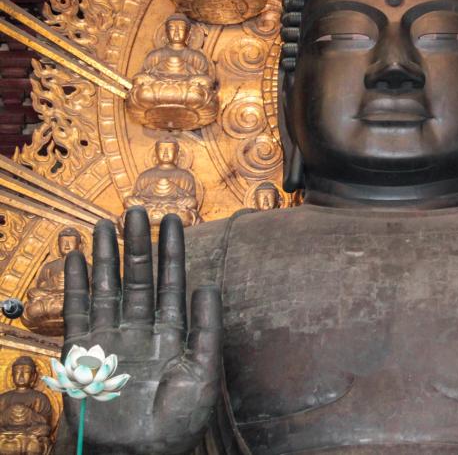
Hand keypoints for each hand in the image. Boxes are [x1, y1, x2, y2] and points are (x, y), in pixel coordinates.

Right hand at [62, 207, 220, 453]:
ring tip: (105, 223)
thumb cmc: (176, 423)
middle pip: (138, 277)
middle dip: (138, 244)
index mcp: (172, 333)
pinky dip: (75, 285)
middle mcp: (141, 330)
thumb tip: (208, 285)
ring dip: (106, 256)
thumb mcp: (203, 373)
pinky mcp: (83, 353)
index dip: (171, 251)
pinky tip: (75, 258)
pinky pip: (78, 312)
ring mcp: (111, 339)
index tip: (172, 219)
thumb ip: (206, 329)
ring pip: (108, 287)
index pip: (171, 282)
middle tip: (136, 209)